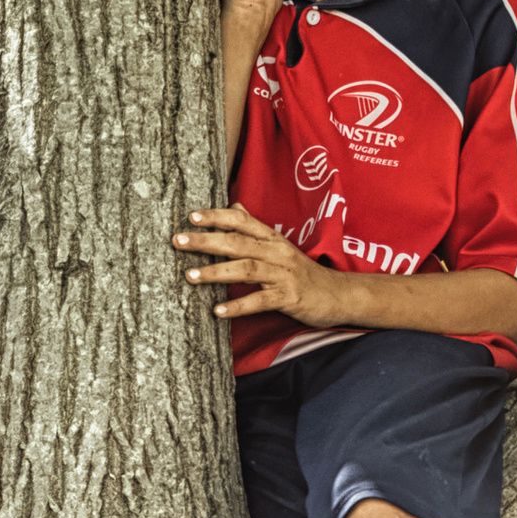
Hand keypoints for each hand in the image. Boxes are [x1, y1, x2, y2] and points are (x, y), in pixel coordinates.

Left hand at [174, 202, 335, 325]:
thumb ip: (255, 229)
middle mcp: (277, 252)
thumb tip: (234, 207)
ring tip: (190, 276)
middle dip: (206, 241)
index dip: (217, 217)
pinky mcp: (289, 297)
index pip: (241, 221)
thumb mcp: (280, 246)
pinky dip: (238, 305)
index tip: (191, 216)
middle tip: (178, 241)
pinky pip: (260, 301)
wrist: (338, 294)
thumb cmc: (303, 272)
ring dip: (216, 272)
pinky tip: (218, 310)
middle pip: (238, 242)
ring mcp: (283, 274)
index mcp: (272, 238)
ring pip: (246, 269)